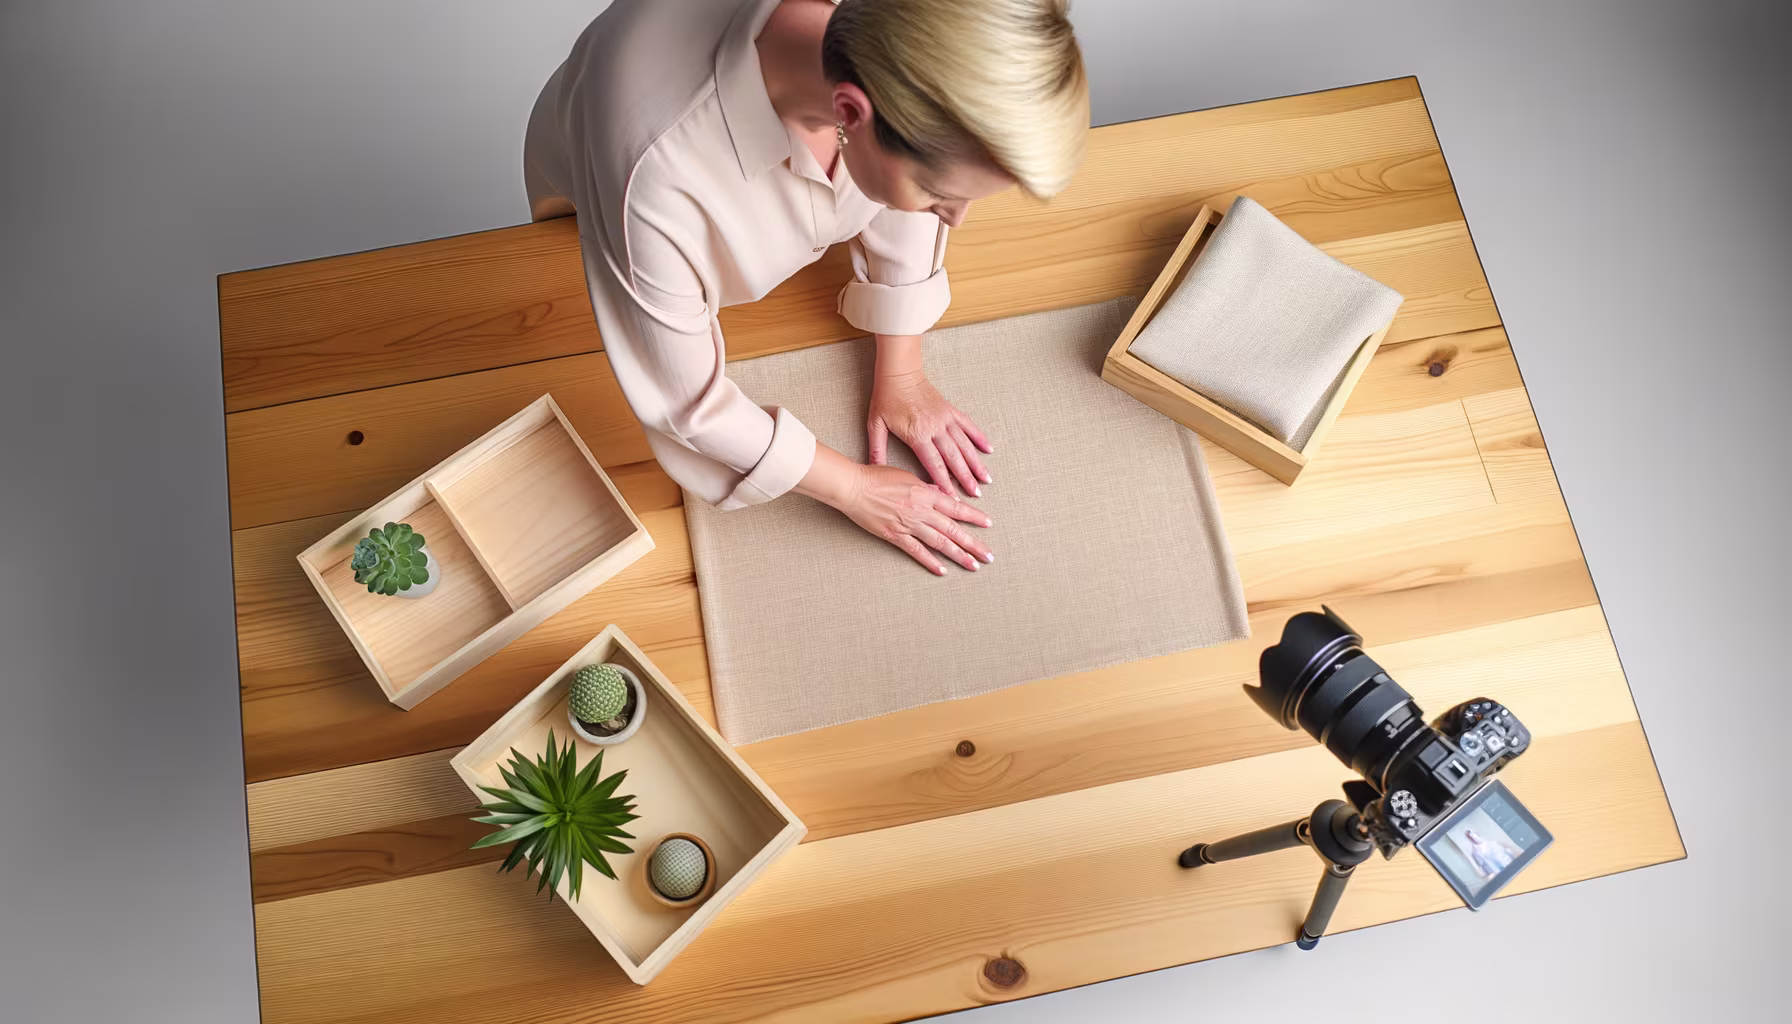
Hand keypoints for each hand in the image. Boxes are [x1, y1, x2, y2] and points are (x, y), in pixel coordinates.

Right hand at [840, 464, 993, 575]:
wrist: (853, 487)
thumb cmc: (876, 477)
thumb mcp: (907, 476)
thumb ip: (926, 486)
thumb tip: (940, 492)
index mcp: (926, 493)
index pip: (956, 508)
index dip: (974, 516)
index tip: (988, 524)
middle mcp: (922, 511)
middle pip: (953, 530)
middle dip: (973, 543)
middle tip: (988, 555)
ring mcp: (909, 525)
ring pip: (940, 543)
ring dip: (958, 555)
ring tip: (973, 565)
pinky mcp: (895, 536)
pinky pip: (917, 552)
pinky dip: (930, 562)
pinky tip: (942, 570)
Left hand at [867, 369, 992, 497]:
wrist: (899, 372)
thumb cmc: (885, 399)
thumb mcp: (876, 425)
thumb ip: (877, 450)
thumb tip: (874, 471)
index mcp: (917, 434)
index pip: (934, 464)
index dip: (944, 483)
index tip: (952, 498)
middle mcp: (935, 428)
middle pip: (954, 458)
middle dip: (965, 477)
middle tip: (976, 494)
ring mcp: (945, 418)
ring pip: (964, 444)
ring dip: (976, 462)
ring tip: (986, 478)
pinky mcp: (950, 410)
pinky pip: (968, 425)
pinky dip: (979, 438)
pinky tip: (989, 449)